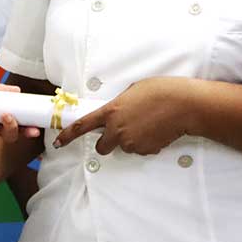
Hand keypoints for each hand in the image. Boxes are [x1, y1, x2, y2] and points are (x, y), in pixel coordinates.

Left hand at [54, 77, 194, 155]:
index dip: (68, 135)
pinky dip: (145, 143)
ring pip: (124, 147)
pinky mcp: (145, 150)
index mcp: (111, 112)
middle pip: (103, 147)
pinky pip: (140, 149)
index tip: (59, 142)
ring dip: (131, 139)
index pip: (83, 126)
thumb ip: (119, 105)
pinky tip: (156, 130)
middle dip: (108, 142)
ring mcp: (131, 142)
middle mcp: (117, 130)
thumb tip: (118, 114)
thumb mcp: (132, 91)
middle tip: (122, 131)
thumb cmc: (160, 91)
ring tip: (148, 124)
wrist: (183, 105)